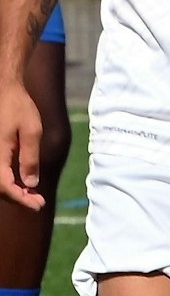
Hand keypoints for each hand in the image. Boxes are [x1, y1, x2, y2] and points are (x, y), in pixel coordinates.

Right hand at [0, 84, 44, 210]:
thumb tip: (31, 184)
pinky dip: (8, 181)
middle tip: (39, 202)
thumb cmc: (18, 107)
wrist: (4, 91)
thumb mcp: (32, 130)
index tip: (38, 204)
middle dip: (18, 198)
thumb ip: (30, 157)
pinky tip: (23, 183)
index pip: (4, 185)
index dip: (21, 198)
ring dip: (13, 191)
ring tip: (33, 195)